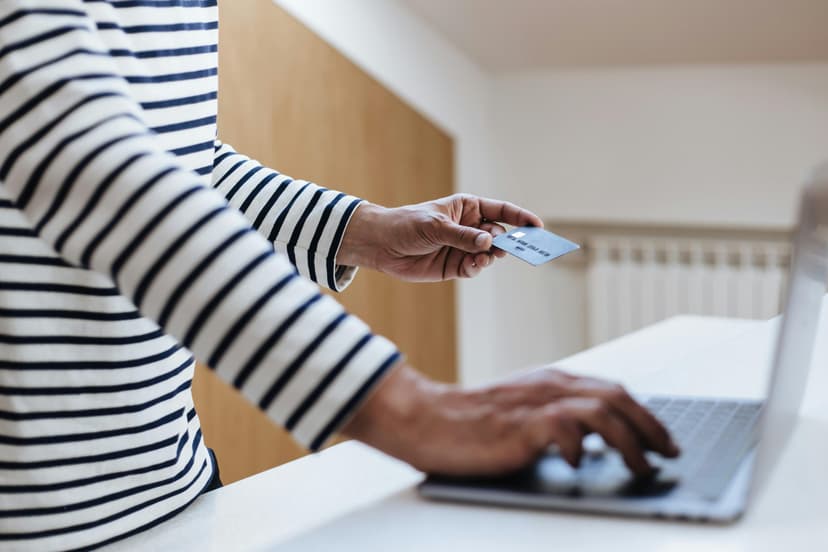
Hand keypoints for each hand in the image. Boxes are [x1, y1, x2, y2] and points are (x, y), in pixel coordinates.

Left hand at [339, 194, 542, 281]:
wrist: (382, 245)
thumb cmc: (407, 225)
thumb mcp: (435, 226)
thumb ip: (462, 235)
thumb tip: (488, 242)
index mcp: (468, 208)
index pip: (501, 211)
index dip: (520, 218)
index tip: (537, 226)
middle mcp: (470, 227)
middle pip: (500, 235)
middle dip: (507, 242)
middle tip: (510, 249)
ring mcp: (464, 247)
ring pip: (489, 254)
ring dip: (490, 256)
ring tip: (484, 257)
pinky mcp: (455, 266)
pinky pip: (474, 268)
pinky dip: (476, 267)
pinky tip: (472, 265)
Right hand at [343, 363, 679, 475]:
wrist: (427, 417)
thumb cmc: (471, 420)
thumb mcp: (522, 411)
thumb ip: (556, 418)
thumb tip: (593, 441)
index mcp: (553, 381)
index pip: (613, 391)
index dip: (645, 415)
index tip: (663, 439)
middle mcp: (550, 386)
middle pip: (618, 397)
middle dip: (651, 426)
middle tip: (669, 453)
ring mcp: (535, 403)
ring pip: (602, 411)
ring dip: (630, 441)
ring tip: (641, 466)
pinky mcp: (519, 425)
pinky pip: (564, 428)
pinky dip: (581, 447)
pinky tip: (581, 464)